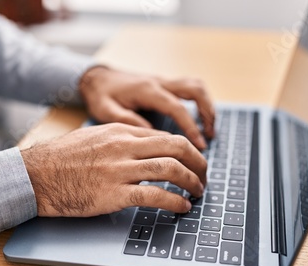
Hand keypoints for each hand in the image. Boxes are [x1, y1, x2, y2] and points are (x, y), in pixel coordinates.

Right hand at [21, 123, 206, 216]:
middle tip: (205, 175)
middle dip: (198, 161)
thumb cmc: (62, 158)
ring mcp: (119, 170)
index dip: (186, 150)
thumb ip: (121, 140)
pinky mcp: (113, 193)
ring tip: (198, 191)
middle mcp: (123, 146)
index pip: (165, 136)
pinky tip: (182, 206)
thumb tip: (148, 148)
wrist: (35, 175)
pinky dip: (174, 201)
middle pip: (176, 147)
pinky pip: (154, 195)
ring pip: (170, 169)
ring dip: (191, 181)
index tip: (193, 161)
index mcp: (120, 131)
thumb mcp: (94, 138)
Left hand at [79, 66, 214, 149]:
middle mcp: (159, 82)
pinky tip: (199, 120)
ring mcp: (164, 82)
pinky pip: (189, 89)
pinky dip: (200, 103)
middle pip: (195, 90)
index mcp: (147, 90)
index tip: (199, 145)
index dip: (191, 126)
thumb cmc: (100, 96)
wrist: (97, 77)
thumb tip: (151, 135)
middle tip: (210, 135)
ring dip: (207, 106)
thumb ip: (127, 121)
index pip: (177, 107)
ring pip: (196, 86)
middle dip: (208, 112)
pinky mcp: (164, 85)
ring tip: (210, 129)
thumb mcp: (106, 111)